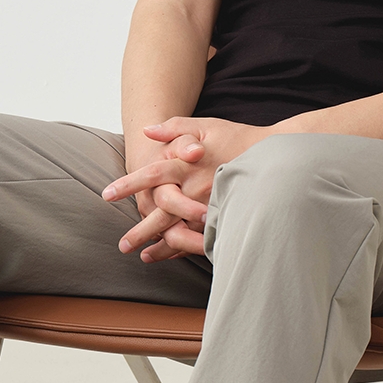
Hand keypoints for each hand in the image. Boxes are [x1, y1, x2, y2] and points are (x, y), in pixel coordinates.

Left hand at [104, 117, 266, 262]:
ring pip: (180, 230)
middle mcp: (196, 186)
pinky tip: (173, 256)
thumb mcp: (205, 126)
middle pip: (162, 212)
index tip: (107, 194)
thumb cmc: (236, 138)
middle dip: (140, 230)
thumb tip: (146, 131)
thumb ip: (174, 129)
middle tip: (121, 245)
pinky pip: (201, 236)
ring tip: (143, 257)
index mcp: (187, 163)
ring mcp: (211, 205)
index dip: (129, 184)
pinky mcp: (224, 216)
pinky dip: (185, 248)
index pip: (152, 174)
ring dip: (161, 246)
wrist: (274, 154)